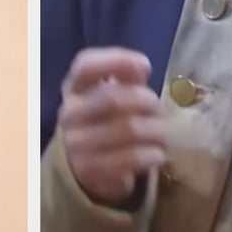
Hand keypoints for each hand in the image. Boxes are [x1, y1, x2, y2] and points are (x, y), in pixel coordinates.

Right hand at [58, 47, 166, 205]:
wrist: (83, 167)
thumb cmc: (104, 121)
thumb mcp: (110, 95)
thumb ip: (126, 78)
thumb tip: (142, 67)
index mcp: (73, 88)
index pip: (86, 66)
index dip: (116, 60)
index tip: (145, 66)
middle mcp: (70, 114)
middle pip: (113, 99)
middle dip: (147, 102)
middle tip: (160, 110)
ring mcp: (76, 144)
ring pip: (128, 129)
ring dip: (155, 130)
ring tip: (162, 133)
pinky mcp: (90, 170)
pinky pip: (132, 157)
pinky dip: (152, 154)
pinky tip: (157, 153)